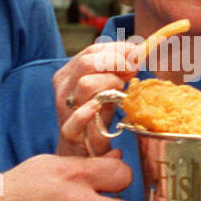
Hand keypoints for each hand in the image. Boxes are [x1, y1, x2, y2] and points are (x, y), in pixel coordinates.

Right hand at [52, 42, 140, 156]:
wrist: (82, 152)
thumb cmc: (96, 117)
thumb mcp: (105, 89)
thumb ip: (116, 71)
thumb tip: (135, 53)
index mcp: (69, 73)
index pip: (92, 51)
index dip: (117, 49)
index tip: (136, 53)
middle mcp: (64, 87)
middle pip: (88, 63)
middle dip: (115, 62)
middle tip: (133, 69)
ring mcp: (65, 108)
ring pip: (85, 84)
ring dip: (109, 83)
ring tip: (119, 91)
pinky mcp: (69, 130)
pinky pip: (77, 117)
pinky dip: (90, 110)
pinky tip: (100, 107)